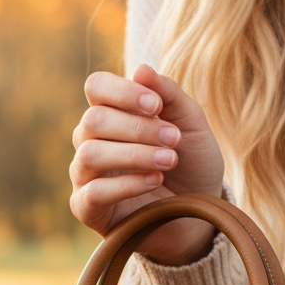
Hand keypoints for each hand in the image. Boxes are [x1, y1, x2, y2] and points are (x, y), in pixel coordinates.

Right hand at [70, 63, 224, 264]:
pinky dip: (127, 184)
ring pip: (90, 155)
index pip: (96, 87)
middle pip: (93, 121)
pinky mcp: (86, 209)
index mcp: (112, 114)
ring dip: (134, 154)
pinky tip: (155, 181)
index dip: (122, 92)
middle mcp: (91, 141)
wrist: (199, 215)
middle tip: (173, 139)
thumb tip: (140, 69)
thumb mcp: (191, 124)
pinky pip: (94, 192)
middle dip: (137, 128)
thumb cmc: (192, 166)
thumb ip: (168, 94)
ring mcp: (85, 176)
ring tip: (169, 161)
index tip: (156, 106)